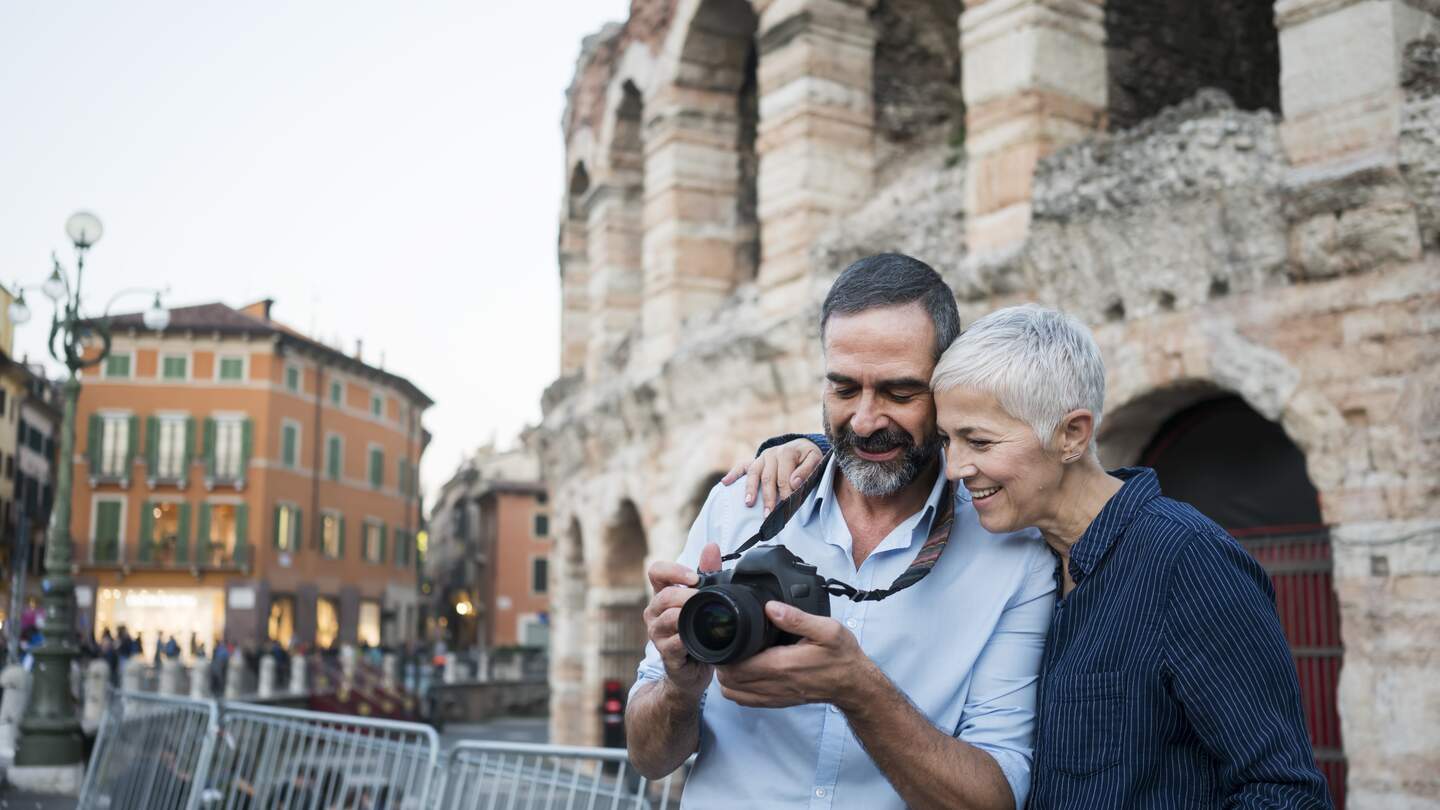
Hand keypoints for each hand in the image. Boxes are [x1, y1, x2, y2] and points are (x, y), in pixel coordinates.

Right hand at [642, 543, 723, 698]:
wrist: (692, 672)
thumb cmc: (697, 632)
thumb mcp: (703, 600)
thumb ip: (707, 573)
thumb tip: (711, 546)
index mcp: (662, 595)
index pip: (655, 571)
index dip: (673, 570)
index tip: (694, 577)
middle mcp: (655, 613)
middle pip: (663, 595)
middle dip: (685, 594)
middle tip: (704, 597)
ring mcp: (658, 634)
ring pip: (667, 618)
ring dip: (686, 615)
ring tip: (703, 616)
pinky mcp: (666, 654)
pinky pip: (674, 643)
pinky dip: (687, 639)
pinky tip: (699, 638)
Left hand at [715, 601, 873, 710]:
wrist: (854, 685)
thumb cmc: (841, 656)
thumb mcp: (826, 630)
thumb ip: (796, 618)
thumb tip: (770, 607)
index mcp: (782, 665)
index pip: (738, 666)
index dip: (724, 653)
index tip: (724, 638)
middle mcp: (775, 684)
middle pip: (730, 681)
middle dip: (721, 663)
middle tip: (725, 645)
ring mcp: (775, 696)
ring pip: (734, 694)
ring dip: (727, 677)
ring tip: (731, 658)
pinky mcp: (778, 701)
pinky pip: (747, 701)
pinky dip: (737, 689)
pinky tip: (743, 673)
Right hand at [720, 437, 823, 515]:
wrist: (801, 445)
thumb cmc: (808, 457)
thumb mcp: (815, 459)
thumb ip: (807, 470)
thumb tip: (795, 482)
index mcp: (787, 453)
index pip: (784, 477)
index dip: (785, 493)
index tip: (786, 507)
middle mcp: (772, 453)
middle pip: (768, 478)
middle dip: (768, 497)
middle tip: (768, 514)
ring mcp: (761, 457)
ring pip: (753, 473)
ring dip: (750, 489)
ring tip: (748, 504)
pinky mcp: (755, 460)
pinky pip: (742, 466)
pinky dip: (733, 474)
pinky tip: (725, 482)